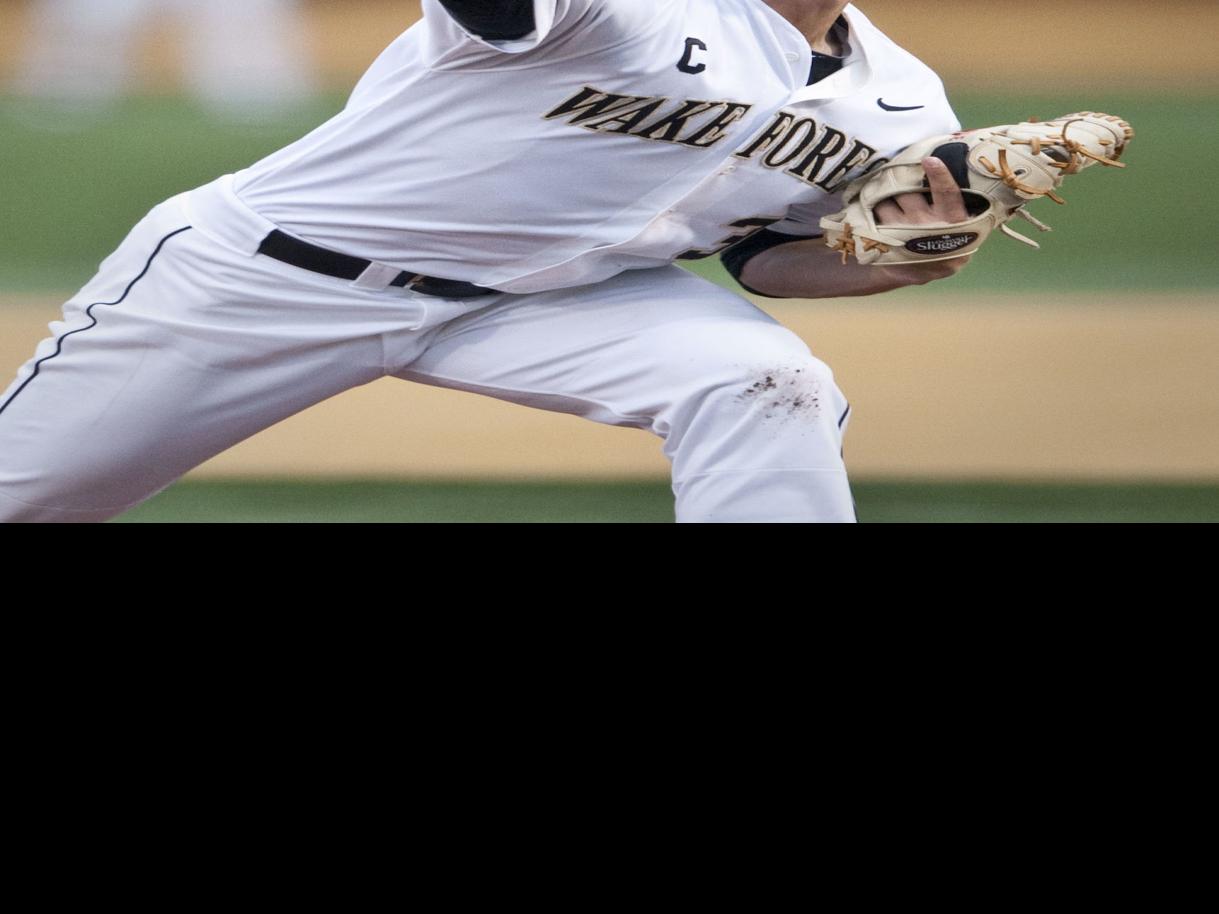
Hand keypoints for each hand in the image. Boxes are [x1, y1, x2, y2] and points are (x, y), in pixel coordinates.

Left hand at [873, 156, 970, 282]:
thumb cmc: (949, 241)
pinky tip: (881, 210)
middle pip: (906, 190)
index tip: (929, 160)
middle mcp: (925, 224)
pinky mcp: (884, 237)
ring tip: (892, 199)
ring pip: (886, 200)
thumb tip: (957, 166)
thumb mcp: (967, 226)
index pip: (947, 193)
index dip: (939, 176)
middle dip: (900, 181)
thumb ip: (962, 202)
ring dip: (885, 197)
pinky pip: (874, 213)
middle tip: (899, 175)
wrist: (925, 271)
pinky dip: (875, 208)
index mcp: (952, 219)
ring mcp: (902, 231)